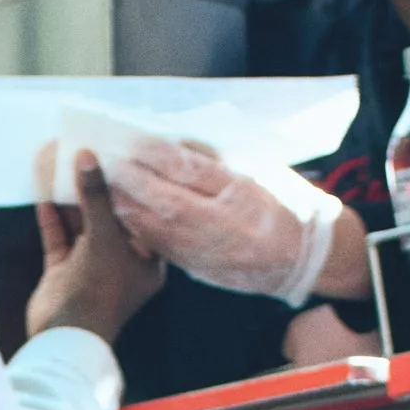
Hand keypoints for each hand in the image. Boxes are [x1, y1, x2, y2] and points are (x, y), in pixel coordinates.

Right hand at [28, 156, 163, 346]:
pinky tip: (44, 186)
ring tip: (60, 159)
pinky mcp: (63, 270)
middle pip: (110, 215)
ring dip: (70, 195)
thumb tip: (88, 156)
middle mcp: (121, 262)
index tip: (122, 154)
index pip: (144, 213)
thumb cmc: (99, 290)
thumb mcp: (103, 237)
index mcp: (147, 260)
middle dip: (97, 185)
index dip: (132, 184)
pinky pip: (59, 234)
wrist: (63, 337)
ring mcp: (90, 266)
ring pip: (81, 222)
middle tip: (87, 149)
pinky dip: (52, 213)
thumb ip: (97, 196)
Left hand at [104, 138, 346, 305]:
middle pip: (161, 201)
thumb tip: (177, 145)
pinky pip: (159, 248)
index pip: (187, 172)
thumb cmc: (286, 207)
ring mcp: (203, 252)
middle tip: (106, 161)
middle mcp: (215, 227)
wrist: (303, 259)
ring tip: (106, 185)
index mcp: (236, 197)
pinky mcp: (197, 268)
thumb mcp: (259, 174)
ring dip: (125, 206)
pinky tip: (123, 215)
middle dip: (130, 181)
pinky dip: (137, 229)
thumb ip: (218, 162)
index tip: (132, 141)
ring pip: (153, 228)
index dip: (156, 156)